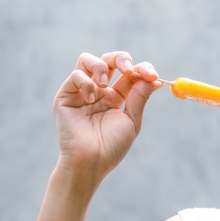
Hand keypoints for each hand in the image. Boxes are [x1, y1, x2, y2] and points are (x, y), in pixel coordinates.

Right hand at [53, 51, 162, 185]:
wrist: (90, 163)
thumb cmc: (111, 146)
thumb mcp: (132, 120)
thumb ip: (139, 98)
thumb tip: (154, 79)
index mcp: (116, 97)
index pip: (129, 74)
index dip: (142, 70)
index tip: (152, 75)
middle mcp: (99, 91)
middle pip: (109, 60)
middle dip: (121, 58)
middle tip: (128, 68)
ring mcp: (81, 92)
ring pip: (88, 60)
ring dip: (101, 66)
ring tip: (105, 85)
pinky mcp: (65, 96)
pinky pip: (75, 75)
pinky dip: (86, 82)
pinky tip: (91, 99)